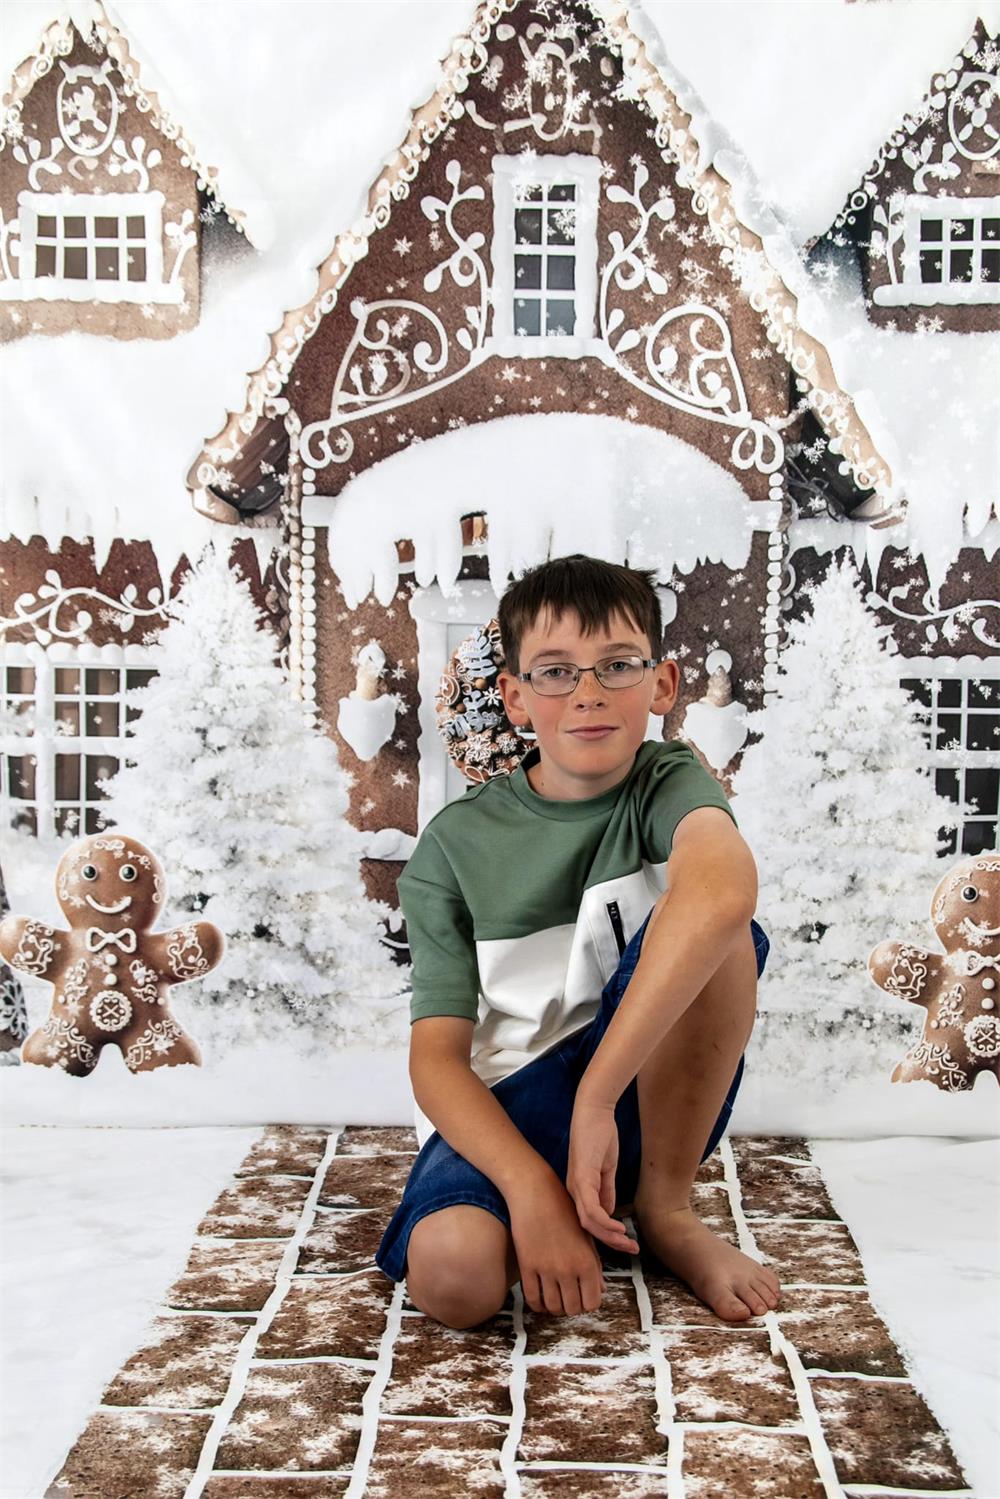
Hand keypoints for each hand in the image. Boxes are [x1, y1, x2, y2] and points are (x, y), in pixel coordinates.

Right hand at [507, 1170, 604, 1316]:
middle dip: (572, 1307)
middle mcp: (569, 1268)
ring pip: (553, 1307)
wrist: (536, 1194)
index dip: (587, 1303)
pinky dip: (538, 1305)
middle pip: (572, 1309)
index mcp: (587, 1262)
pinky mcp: (527, 1266)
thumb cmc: (564, 1213)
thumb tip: (601, 1290)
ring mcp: (547, 1268)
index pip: (592, 1303)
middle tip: (568, 1298)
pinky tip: (540, 1299)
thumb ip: (595, 1266)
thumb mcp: (586, 1238)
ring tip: (555, 1298)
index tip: (582, 1297)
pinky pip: (533, 1298)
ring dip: (555, 1308)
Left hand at [566, 1098, 639, 1255]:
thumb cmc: (598, 1135)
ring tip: (627, 1243)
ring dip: (609, 1236)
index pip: (590, 1222)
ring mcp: (576, 1185)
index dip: (607, 1236)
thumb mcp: (605, 1168)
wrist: (594, 1110)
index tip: (627, 1245)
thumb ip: (606, 1190)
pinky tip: (619, 1228)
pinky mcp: (582, 1177)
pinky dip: (604, 1222)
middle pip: (588, 1227)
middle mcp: (574, 1191)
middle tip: (632, 1251)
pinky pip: (590, 1207)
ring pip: (588, 1222)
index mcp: (579, 1189)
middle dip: (611, 1242)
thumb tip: (610, 1213)